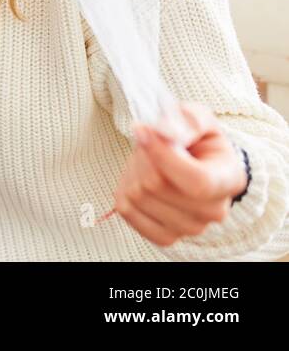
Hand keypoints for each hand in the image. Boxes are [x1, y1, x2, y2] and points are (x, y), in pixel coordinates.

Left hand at [112, 102, 247, 247]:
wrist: (191, 163)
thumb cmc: (196, 140)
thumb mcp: (197, 118)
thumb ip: (188, 119)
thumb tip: (167, 131)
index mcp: (230, 179)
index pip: (197, 181)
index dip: (163, 156)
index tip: (143, 131)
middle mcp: (215, 210)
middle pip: (158, 186)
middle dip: (144, 156)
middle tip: (149, 143)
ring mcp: (190, 227)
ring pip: (139, 196)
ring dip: (133, 171)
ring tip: (147, 162)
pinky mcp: (165, 236)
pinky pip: (127, 211)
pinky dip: (124, 190)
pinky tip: (139, 180)